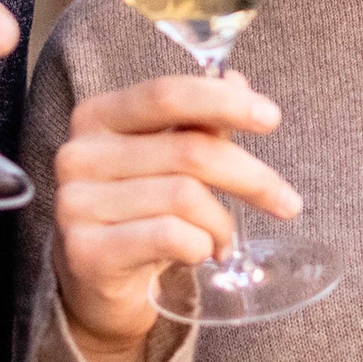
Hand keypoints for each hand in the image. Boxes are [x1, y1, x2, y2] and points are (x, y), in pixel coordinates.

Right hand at [50, 74, 298, 361]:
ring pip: (185, 197)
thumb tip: (236, 80)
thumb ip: (199, 123)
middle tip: (287, 203)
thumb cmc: (139, 211)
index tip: (272, 118)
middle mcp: (78, 154)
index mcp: (97, 116)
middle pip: (188, 151)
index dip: (223, 102)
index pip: (165, 94)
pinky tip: (201, 254)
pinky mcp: (85, 251)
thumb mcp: (168, 161)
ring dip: (222, 223)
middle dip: (251, 177)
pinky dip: (202, 245)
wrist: (98, 281)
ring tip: (223, 239)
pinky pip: (171, 237)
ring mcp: (75, 204)